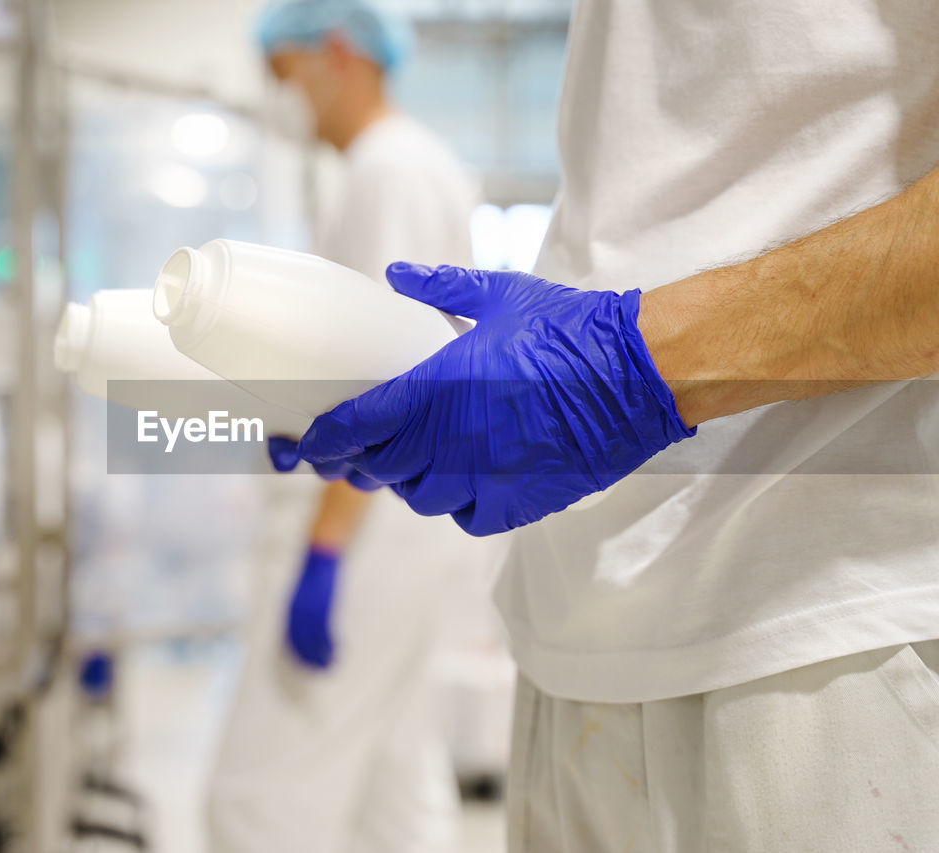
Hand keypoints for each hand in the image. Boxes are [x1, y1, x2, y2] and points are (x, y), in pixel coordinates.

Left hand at [271, 263, 694, 534]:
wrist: (639, 373)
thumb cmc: (569, 328)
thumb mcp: (500, 294)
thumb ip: (439, 286)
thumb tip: (394, 274)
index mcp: (439, 389)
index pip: (358, 426)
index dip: (324, 440)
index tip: (306, 446)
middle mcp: (453, 440)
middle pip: (380, 468)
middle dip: (360, 462)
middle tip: (356, 452)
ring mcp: (485, 477)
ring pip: (419, 498)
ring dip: (408, 482)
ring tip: (414, 462)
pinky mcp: (519, 502)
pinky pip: (467, 518)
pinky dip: (457, 503)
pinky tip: (463, 482)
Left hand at [286, 546, 338, 668]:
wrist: (321, 557)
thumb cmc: (314, 575)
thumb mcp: (303, 595)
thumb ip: (301, 612)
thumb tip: (305, 628)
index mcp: (290, 611)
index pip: (290, 640)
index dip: (298, 655)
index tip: (307, 664)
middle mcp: (296, 614)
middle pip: (300, 645)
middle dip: (310, 660)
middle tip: (321, 670)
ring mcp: (309, 612)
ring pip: (313, 643)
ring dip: (322, 656)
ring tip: (331, 664)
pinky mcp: (322, 609)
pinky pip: (325, 634)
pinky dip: (330, 646)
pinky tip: (337, 650)